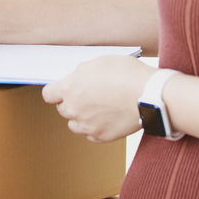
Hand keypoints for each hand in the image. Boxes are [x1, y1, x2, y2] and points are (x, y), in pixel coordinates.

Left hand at [41, 55, 156, 142]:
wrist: (150, 95)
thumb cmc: (127, 74)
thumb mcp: (100, 62)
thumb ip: (82, 72)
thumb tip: (76, 78)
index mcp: (70, 88)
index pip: (49, 95)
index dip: (56, 92)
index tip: (64, 90)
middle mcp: (74, 109)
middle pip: (62, 110)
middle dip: (73, 102)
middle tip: (90, 95)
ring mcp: (87, 125)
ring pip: (75, 124)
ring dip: (82, 117)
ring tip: (100, 107)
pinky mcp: (101, 137)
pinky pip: (91, 134)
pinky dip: (96, 127)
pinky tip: (108, 117)